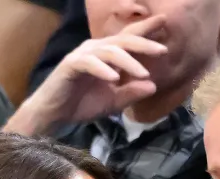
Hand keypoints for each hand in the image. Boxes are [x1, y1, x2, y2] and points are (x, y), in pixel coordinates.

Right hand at [9, 15, 168, 134]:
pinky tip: (114, 78)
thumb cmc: (82, 104)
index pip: (128, 39)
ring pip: (109, 51)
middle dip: (144, 43)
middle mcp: (95, 49)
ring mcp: (83, 55)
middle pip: (123, 41)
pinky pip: (89, 63)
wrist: (55, 114)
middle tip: (162, 50)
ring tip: (143, 74)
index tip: (164, 24)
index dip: (145, 31)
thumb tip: (153, 86)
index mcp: (106, 55)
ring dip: (128, 62)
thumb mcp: (113, 102)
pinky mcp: (71, 65)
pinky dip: (102, 70)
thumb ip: (131, 93)